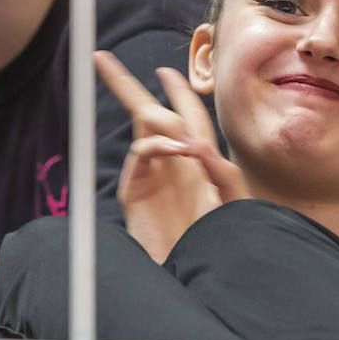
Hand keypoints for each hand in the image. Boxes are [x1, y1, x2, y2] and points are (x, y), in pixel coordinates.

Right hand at [94, 51, 248, 263]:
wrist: (194, 280)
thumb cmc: (220, 246)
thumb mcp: (235, 205)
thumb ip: (223, 172)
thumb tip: (196, 144)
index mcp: (196, 163)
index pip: (185, 116)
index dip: (176, 91)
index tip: (165, 70)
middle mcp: (170, 164)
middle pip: (148, 112)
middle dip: (125, 84)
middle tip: (103, 59)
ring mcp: (150, 176)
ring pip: (141, 127)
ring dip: (151, 109)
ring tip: (168, 110)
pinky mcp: (134, 191)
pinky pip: (142, 153)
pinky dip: (160, 143)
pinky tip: (181, 149)